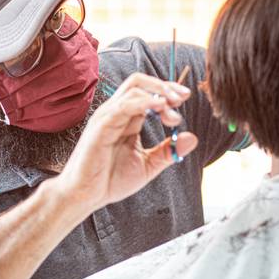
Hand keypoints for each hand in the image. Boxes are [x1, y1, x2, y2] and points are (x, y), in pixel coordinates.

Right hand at [54, 73, 198, 214]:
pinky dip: (145, 101)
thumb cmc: (110, 180)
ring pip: (133, 88)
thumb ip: (168, 151)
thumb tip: (192, 138)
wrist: (85, 196)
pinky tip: (160, 107)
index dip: (167, 91)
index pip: (147, 92)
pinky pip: (124, 105)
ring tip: (174, 107)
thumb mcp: (148, 165)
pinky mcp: (102, 125)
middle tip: (183, 96)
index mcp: (127, 119)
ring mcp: (108, 117)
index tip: (185, 98)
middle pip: (139, 82)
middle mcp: (116, 113)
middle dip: (164, 85)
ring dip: (159, 93)